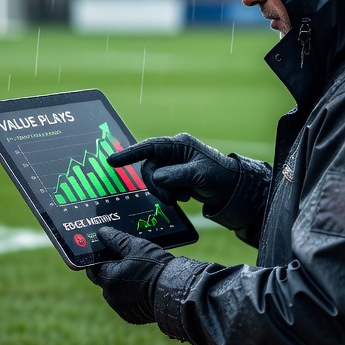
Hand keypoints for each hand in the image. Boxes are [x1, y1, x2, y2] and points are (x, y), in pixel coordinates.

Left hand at [84, 227, 173, 323]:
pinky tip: (145, 288)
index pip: (93, 267)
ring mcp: (121, 308)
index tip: (109, 254)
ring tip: (140, 275)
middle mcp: (111, 296)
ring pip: (116, 293)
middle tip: (128, 263)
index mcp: (108, 278)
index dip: (100, 259)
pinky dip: (132, 296)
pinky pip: (126, 304)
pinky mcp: (132, 317)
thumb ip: (116, 239)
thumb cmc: (156, 268)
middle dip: (112, 272)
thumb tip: (102, 233)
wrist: (177, 292)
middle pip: (104, 280)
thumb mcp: (137, 247)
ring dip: (123, 285)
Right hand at [108, 133, 238, 206]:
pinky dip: (169, 193)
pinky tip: (184, 196)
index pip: (149, 147)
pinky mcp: (174, 176)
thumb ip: (175, 175)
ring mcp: (173, 164)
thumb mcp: (198, 175)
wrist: (232, 189)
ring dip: (164, 191)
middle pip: (149, 168)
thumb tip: (155, 177)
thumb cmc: (220, 177)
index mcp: (180, 145)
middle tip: (170, 199)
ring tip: (182, 197)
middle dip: (157, 186)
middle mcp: (174, 152)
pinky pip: (160, 185)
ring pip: (154, 179)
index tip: (112, 161)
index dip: (129, 154)